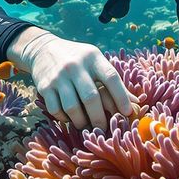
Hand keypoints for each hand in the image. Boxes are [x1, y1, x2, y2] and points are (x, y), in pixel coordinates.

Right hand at [14, 31, 131, 130]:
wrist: (43, 50)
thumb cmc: (78, 59)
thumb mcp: (96, 62)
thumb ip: (114, 81)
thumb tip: (135, 104)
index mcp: (93, 58)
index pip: (111, 78)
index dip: (121, 97)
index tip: (127, 113)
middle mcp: (75, 66)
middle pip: (91, 98)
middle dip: (100, 118)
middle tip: (104, 129)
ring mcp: (58, 76)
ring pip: (72, 107)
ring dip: (81, 122)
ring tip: (87, 127)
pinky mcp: (44, 86)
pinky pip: (56, 110)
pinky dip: (65, 118)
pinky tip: (70, 118)